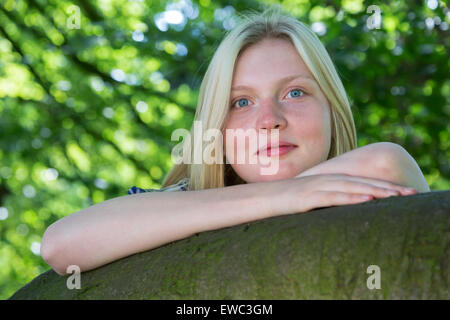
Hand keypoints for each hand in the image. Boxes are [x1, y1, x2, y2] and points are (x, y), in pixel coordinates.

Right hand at [261, 173, 416, 216]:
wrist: (259, 198)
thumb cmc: (282, 201)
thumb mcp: (307, 200)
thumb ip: (324, 200)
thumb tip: (340, 210)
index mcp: (327, 180)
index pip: (360, 182)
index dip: (382, 186)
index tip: (403, 193)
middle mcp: (325, 180)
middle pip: (362, 182)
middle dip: (387, 188)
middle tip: (411, 194)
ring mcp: (316, 187)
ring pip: (352, 188)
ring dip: (376, 192)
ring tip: (398, 197)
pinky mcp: (307, 197)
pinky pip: (333, 197)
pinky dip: (352, 198)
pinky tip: (368, 200)